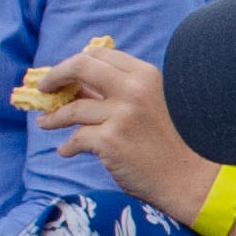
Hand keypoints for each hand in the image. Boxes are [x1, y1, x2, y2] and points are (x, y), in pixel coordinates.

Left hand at [24, 35, 219, 218]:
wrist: (191, 180)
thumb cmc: (173, 144)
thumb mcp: (154, 104)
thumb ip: (123, 91)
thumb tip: (78, 87)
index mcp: (145, 75)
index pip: (101, 55)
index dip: (76, 62)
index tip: (64, 74)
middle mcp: (133, 89)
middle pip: (81, 67)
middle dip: (55, 76)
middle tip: (43, 88)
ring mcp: (121, 114)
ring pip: (72, 108)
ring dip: (53, 118)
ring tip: (45, 123)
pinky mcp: (111, 141)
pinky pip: (76, 138)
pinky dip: (67, 146)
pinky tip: (65, 151)